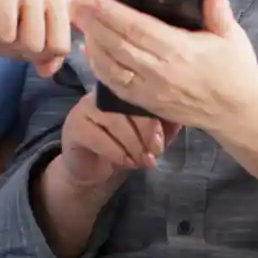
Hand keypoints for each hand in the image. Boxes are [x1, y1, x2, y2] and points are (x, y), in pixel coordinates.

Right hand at [0, 0, 74, 75]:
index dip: (50, 55)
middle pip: (57, 47)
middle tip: (8, 30)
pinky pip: (7, 35)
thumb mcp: (22, 43)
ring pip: (34, 43)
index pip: (70, 43)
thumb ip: (44, 56)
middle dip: (28, 50)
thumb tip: (49, 71)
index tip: (26, 39)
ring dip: (7, 42)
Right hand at [57, 91, 179, 188]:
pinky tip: (125, 162)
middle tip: (155, 152)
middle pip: (127, 104)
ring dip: (132, 145)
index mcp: (123, 89)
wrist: (96, 169)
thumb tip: (183, 110)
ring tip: (142, 161)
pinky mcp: (74, 128)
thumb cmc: (127, 145)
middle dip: (146, 131)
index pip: (141, 91)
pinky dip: (116, 152)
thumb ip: (166, 121)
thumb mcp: (151, 134)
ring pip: (114, 120)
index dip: (155, 113)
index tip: (162, 139)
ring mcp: (85, 108)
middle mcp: (102, 93)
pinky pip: (97, 137)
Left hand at [70, 0, 257, 134]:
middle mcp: (161, 72)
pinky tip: (91, 54)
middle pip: (117, 45)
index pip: (136, 27)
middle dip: (92, 24)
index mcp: (180, 50)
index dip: (109, 12)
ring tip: (80, 26)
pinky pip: (116, 87)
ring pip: (111, 67)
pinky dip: (100, 70)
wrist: (237, 113)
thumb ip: (219, 10)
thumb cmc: (236, 69)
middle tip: (74, 6)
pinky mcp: (148, 104)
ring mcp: (152, 91)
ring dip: (92, 46)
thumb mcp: (232, 35)